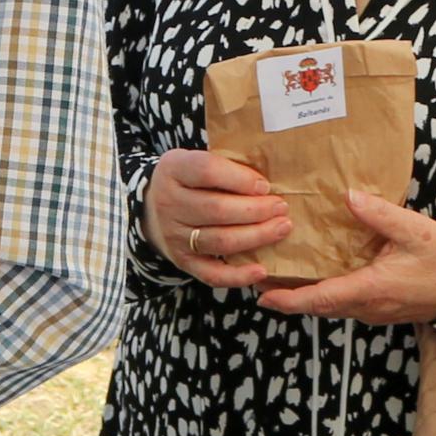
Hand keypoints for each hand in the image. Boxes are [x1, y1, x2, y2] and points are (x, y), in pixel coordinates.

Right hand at [148, 148, 288, 291]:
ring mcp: (175, 235)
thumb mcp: (197, 159)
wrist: (153, 208)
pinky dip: (238, 275)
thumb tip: (267, 182)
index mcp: (174, 170)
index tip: (264, 185)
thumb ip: (226, 164)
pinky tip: (261, 270)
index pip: (207, 171)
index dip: (240, 179)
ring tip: (281, 228)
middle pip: (217, 209)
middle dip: (256, 210)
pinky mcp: (183, 261)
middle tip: (281, 207)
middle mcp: (170, 203)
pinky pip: (212, 274)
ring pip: (219, 241)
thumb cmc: (190, 179)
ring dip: (256, 236)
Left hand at [257, 190, 435, 326]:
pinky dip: (323, 294)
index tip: (263, 296)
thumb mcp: (415, 230)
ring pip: (330, 307)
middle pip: (318, 307)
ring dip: (303, 296)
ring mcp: (373, 311)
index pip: (322, 299)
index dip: (290, 300)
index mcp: (371, 288)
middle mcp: (367, 306)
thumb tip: (349, 196)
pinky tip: (314, 276)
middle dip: (287, 297)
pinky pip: (343, 304)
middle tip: (257, 279)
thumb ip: (380, 214)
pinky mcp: (378, 308)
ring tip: (277, 277)